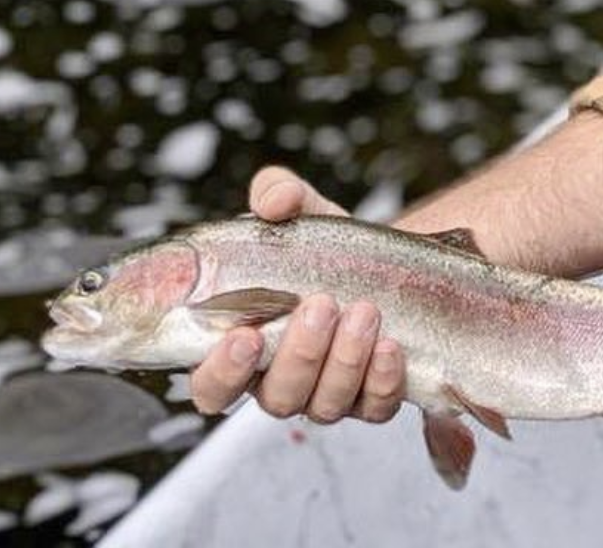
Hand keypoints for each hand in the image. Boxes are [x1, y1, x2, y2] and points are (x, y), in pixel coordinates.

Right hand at [187, 167, 406, 424]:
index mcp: (243, 347)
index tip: (244, 337)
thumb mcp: (300, 213)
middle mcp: (280, 380)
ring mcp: (327, 393)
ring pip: (324, 405)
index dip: (221, 372)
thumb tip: (275, 202)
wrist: (381, 262)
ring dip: (345, 360)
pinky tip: (391, 347)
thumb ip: (278, 195)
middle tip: (322, 305)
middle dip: (301, 354)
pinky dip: (382, 381)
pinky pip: (375, 407)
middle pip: (276, 398)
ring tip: (365, 312)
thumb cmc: (320, 248)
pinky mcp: (372, 397)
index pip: (211, 387)